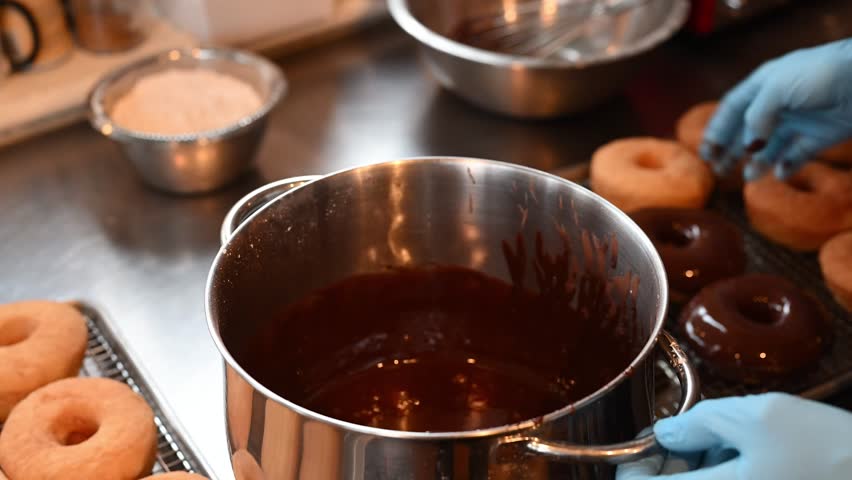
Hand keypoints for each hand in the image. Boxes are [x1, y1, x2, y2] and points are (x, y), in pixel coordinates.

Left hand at [616, 393, 851, 478]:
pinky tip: (752, 459)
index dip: (636, 464)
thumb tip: (665, 432)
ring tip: (731, 443)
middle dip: (672, 465)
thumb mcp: (757, 419)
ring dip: (703, 470)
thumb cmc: (828, 451)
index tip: (652, 439)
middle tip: (693, 434)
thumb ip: (701, 422)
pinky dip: (730, 477)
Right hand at [700, 39, 851, 179]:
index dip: (717, 129)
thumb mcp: (777, 88)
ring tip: (748, 178)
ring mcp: (800, 121)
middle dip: (732, 150)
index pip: (733, 108)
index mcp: (764, 86)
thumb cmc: (820, 75)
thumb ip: (755, 118)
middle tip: (718, 170)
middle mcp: (779, 104)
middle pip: (748, 130)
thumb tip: (747, 147)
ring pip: (770, 146)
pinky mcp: (820, 136)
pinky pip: (797, 156)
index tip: (706, 152)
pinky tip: (778, 175)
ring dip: (757, 162)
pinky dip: (787, 166)